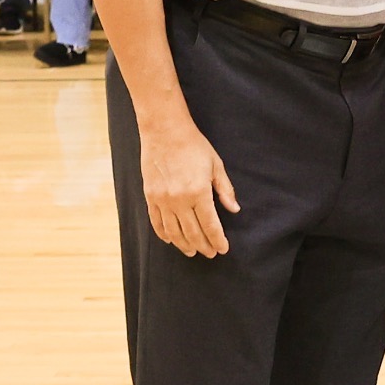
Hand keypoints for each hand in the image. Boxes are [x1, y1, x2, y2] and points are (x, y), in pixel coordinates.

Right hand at [140, 114, 238, 257]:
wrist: (164, 131)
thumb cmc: (194, 146)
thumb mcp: (216, 166)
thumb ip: (225, 190)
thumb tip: (234, 209)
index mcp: (199, 192)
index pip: (210, 225)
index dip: (218, 240)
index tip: (223, 249)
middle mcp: (179, 200)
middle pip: (192, 232)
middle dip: (203, 245)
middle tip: (210, 253)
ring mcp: (162, 200)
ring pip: (173, 231)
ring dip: (184, 244)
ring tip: (192, 252)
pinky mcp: (150, 196)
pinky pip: (156, 222)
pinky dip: (164, 234)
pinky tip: (172, 240)